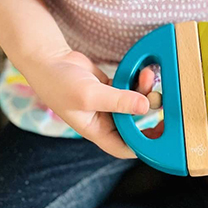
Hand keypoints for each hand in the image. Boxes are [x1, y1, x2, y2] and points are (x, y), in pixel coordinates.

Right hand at [20, 49, 149, 157]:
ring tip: (148, 76)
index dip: (143, 146)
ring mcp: (107, 103)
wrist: (47, 60)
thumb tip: (146, 106)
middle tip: (159, 99)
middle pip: (133, 124)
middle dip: (147, 113)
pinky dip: (137, 81)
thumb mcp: (89, 95)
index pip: (124, 147)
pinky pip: (129, 88)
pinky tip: (142, 72)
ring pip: (133, 103)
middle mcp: (104, 120)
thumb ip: (118, 101)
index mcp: (96, 130)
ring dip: (144, 92)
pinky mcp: (110, 88)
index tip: (160, 135)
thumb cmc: (58, 83)